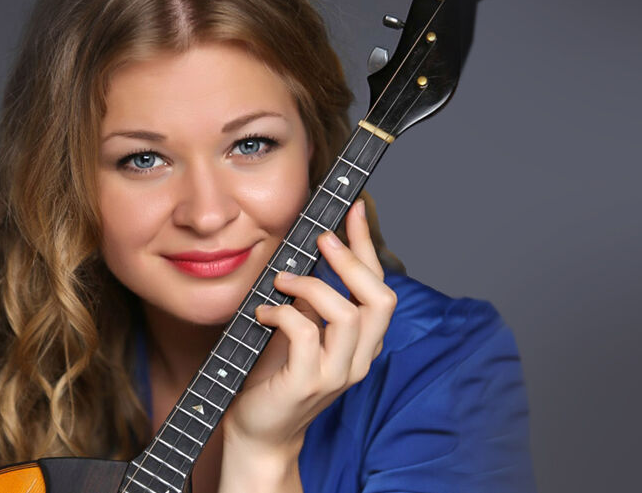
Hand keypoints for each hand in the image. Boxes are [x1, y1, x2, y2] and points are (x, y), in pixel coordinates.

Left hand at [219, 199, 396, 487]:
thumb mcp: (303, 329)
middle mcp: (360, 359)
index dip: (367, 246)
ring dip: (311, 287)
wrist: (260, 430)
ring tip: (281, 282)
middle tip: (320, 239)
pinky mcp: (307, 383)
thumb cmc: (277, 375)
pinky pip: (306, 334)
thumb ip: (314, 299)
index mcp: (363, 343)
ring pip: (347, 315)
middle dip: (351, 261)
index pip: (380, 287)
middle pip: (381, 300)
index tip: (353, 209)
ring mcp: (336, 374)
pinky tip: (262, 313)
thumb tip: (308, 249)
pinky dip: (282, 313)